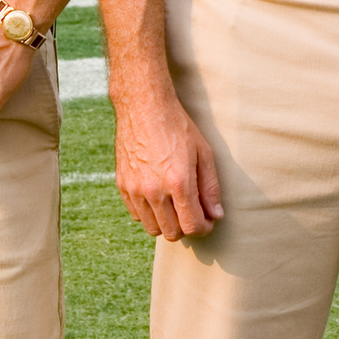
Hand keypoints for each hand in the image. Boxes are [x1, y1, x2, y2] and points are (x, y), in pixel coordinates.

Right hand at [113, 83, 223, 239]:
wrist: (144, 106)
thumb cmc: (177, 126)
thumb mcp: (203, 153)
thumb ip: (210, 187)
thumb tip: (216, 215)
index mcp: (178, 183)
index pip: (192, 226)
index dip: (203, 228)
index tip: (206, 221)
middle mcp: (154, 190)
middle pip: (171, 232)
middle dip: (186, 227)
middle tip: (191, 212)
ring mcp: (135, 189)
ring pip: (152, 228)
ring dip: (166, 223)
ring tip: (174, 206)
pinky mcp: (122, 185)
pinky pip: (136, 214)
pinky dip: (148, 213)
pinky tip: (157, 197)